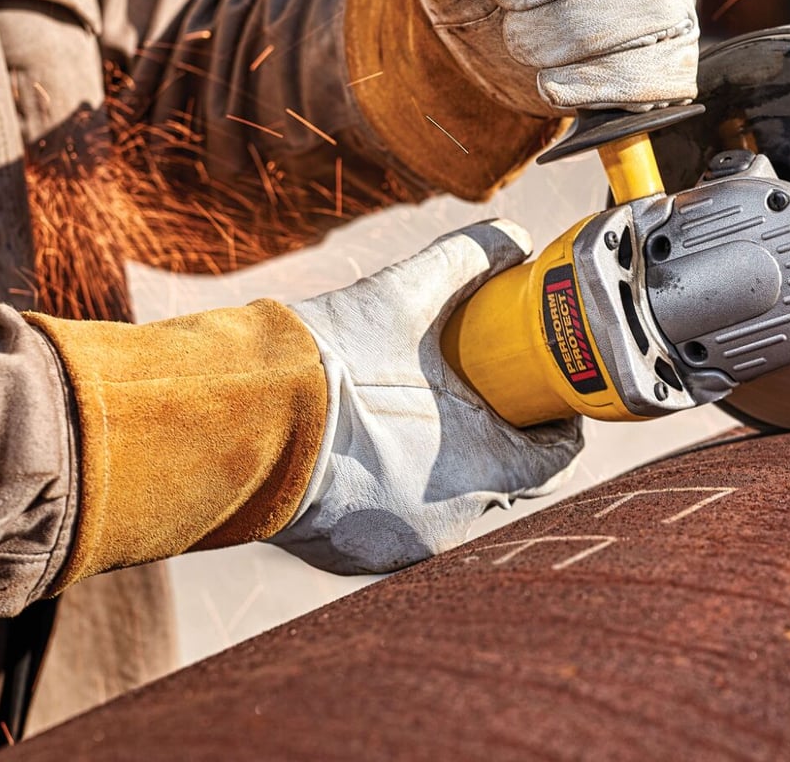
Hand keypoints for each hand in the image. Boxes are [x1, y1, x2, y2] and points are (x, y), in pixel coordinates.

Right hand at [269, 220, 582, 573]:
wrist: (235, 419)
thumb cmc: (329, 363)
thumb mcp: (405, 296)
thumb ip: (468, 260)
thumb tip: (515, 236)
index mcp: (481, 469)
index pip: (553, 461)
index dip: (553, 423)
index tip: (541, 392)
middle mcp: (451, 522)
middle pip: (501, 481)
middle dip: (497, 440)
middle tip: (480, 395)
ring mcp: (402, 545)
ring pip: (447, 504)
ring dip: (445, 467)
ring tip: (426, 419)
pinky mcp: (357, 554)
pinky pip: (397, 522)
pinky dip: (397, 490)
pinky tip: (380, 453)